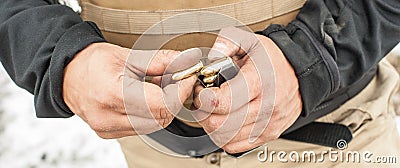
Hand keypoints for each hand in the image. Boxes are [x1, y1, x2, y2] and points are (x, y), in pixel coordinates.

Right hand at [63, 42, 199, 138]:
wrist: (67, 75)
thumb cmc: (93, 62)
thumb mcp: (129, 55)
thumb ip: (162, 60)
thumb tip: (188, 59)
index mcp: (112, 93)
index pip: (162, 104)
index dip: (180, 92)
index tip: (185, 78)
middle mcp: (108, 116)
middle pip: (161, 117)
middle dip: (174, 99)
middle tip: (174, 80)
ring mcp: (108, 128)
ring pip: (154, 125)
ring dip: (163, 107)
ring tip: (155, 87)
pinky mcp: (110, 134)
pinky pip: (142, 128)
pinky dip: (151, 113)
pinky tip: (145, 98)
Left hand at [193, 27, 301, 152]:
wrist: (302, 73)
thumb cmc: (274, 59)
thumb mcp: (249, 39)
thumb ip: (227, 41)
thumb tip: (212, 56)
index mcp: (259, 82)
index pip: (222, 102)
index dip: (203, 98)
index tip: (201, 91)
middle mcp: (265, 106)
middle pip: (220, 125)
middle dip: (203, 114)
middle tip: (202, 102)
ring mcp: (268, 124)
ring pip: (225, 139)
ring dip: (210, 126)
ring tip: (212, 111)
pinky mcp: (268, 135)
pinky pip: (235, 146)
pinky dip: (222, 137)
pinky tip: (223, 122)